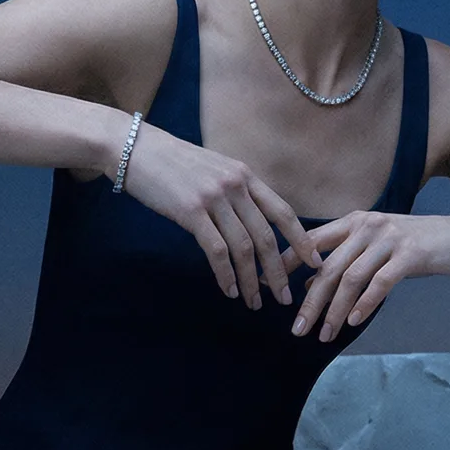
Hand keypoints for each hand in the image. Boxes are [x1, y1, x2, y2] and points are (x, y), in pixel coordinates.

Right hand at [116, 122, 325, 308]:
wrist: (135, 148)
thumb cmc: (172, 163)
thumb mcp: (214, 169)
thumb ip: (235, 191)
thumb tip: (252, 221)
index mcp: (245, 175)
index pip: (283, 212)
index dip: (301, 240)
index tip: (314, 263)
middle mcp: (235, 185)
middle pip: (267, 236)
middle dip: (278, 271)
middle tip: (284, 298)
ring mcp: (214, 197)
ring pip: (243, 248)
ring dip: (251, 280)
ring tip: (255, 302)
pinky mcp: (191, 211)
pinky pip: (216, 250)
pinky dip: (225, 275)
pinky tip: (229, 290)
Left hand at [280, 212, 449, 340]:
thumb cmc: (415, 246)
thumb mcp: (375, 249)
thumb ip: (343, 262)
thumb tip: (308, 286)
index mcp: (354, 222)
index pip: (310, 241)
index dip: (286, 264)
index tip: (268, 288)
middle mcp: (367, 226)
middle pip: (327, 267)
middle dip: (309, 301)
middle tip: (297, 328)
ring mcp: (389, 239)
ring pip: (350, 278)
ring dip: (335, 310)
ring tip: (325, 334)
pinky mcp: (410, 254)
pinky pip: (380, 283)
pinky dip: (364, 304)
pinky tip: (354, 322)